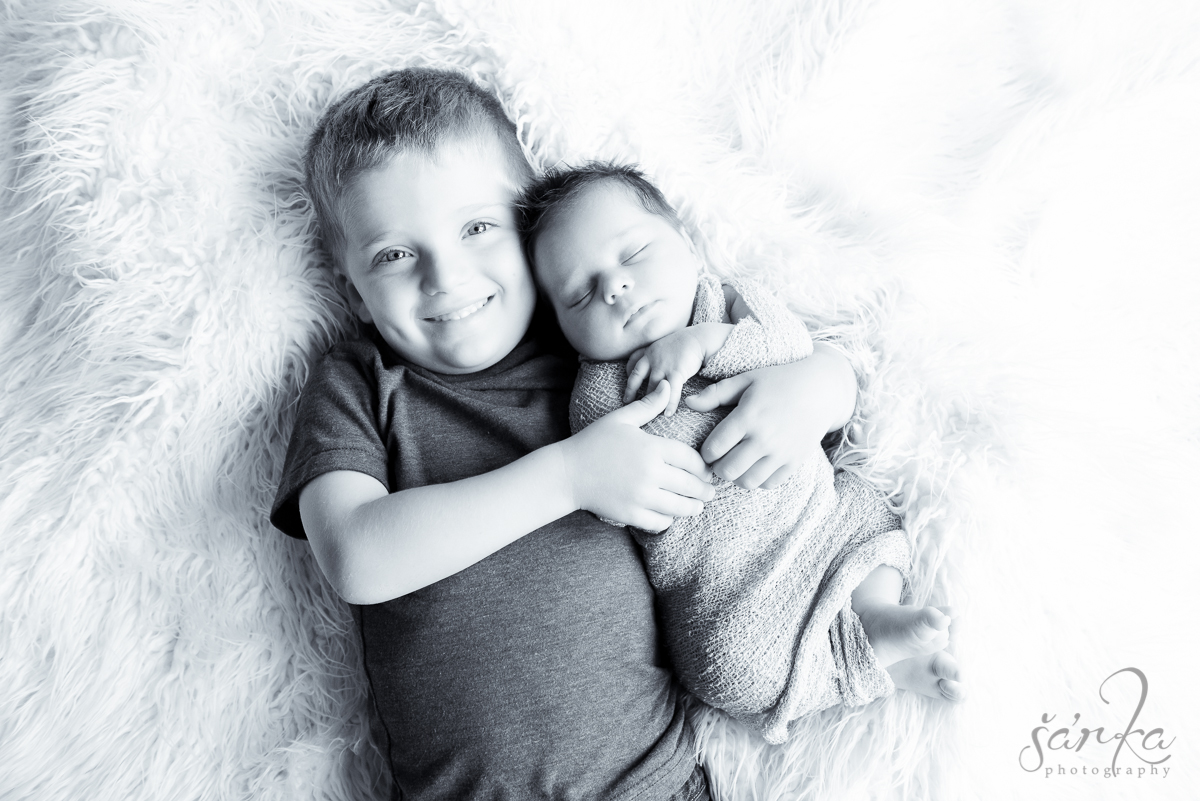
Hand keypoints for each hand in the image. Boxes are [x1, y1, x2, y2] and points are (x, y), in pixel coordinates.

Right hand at [561, 380, 714, 530]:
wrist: (567, 472)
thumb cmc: (593, 441)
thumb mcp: (621, 419)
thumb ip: (648, 405)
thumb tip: (668, 386)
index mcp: (650, 448)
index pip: (690, 459)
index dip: (703, 466)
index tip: (708, 470)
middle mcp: (649, 473)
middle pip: (689, 485)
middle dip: (704, 490)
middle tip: (711, 492)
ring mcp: (640, 496)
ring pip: (678, 507)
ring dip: (692, 508)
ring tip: (698, 506)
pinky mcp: (630, 514)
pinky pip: (659, 522)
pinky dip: (668, 520)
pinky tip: (671, 516)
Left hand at [623, 330, 706, 414]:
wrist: (699, 338)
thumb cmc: (686, 341)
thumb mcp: (665, 344)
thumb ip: (658, 353)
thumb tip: (657, 364)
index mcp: (649, 350)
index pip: (633, 361)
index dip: (628, 372)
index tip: (627, 380)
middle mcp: (652, 358)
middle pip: (636, 376)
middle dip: (631, 390)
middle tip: (627, 401)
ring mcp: (663, 366)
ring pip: (652, 387)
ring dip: (650, 401)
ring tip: (648, 413)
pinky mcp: (676, 372)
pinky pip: (671, 392)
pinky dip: (669, 404)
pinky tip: (668, 414)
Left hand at [685, 344, 856, 489]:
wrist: (821, 389)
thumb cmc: (778, 380)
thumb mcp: (746, 380)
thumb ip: (716, 394)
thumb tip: (687, 403)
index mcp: (748, 416)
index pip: (714, 448)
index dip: (705, 452)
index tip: (708, 448)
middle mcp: (765, 438)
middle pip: (727, 471)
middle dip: (717, 468)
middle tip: (719, 459)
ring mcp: (782, 453)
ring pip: (747, 482)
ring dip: (737, 476)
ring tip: (736, 463)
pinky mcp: (795, 462)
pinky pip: (768, 484)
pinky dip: (758, 479)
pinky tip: (755, 465)